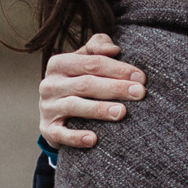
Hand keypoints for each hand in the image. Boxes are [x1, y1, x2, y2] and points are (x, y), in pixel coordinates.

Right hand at [39, 34, 142, 149]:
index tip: (140, 78)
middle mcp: (49, 84)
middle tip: (139, 93)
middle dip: (115, 88)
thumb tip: (114, 49)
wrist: (55, 110)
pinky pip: (60, 134)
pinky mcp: (47, 129)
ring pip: (74, 106)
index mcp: (58, 63)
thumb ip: (99, 47)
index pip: (91, 63)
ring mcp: (47, 107)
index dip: (117, 69)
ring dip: (99, 109)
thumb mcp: (85, 60)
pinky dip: (76, 137)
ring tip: (122, 112)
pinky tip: (93, 140)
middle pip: (85, 84)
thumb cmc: (79, 80)